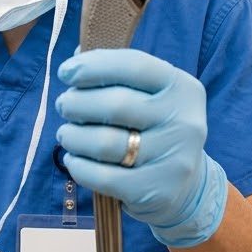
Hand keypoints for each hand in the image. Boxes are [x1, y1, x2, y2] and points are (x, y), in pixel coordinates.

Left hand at [55, 49, 227, 247]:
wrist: (186, 187)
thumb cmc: (155, 131)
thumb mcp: (150, 97)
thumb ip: (117, 75)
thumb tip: (75, 61)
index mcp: (182, 88)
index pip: (134, 66)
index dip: (93, 66)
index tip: (66, 72)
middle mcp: (184, 121)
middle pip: (115, 105)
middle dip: (77, 103)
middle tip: (64, 106)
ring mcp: (172, 159)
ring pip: (105, 143)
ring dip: (73, 136)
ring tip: (66, 134)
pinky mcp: (155, 190)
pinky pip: (102, 176)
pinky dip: (78, 166)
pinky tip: (74, 160)